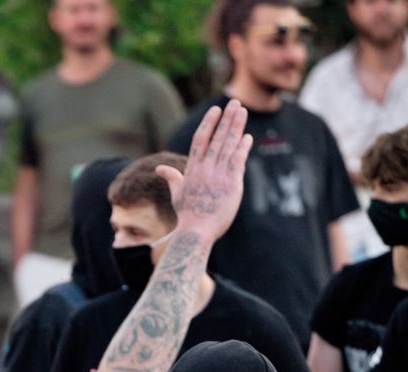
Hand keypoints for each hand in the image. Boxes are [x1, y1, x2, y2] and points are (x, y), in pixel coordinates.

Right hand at [159, 102, 251, 244]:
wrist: (196, 232)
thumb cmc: (187, 215)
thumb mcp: (177, 194)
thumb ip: (172, 177)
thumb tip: (160, 168)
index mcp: (192, 169)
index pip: (200, 140)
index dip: (209, 123)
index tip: (216, 110)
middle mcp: (205, 169)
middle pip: (217, 138)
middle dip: (227, 119)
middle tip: (235, 103)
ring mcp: (219, 175)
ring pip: (228, 145)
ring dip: (236, 127)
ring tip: (242, 111)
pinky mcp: (232, 184)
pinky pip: (238, 161)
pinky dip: (242, 148)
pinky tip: (247, 137)